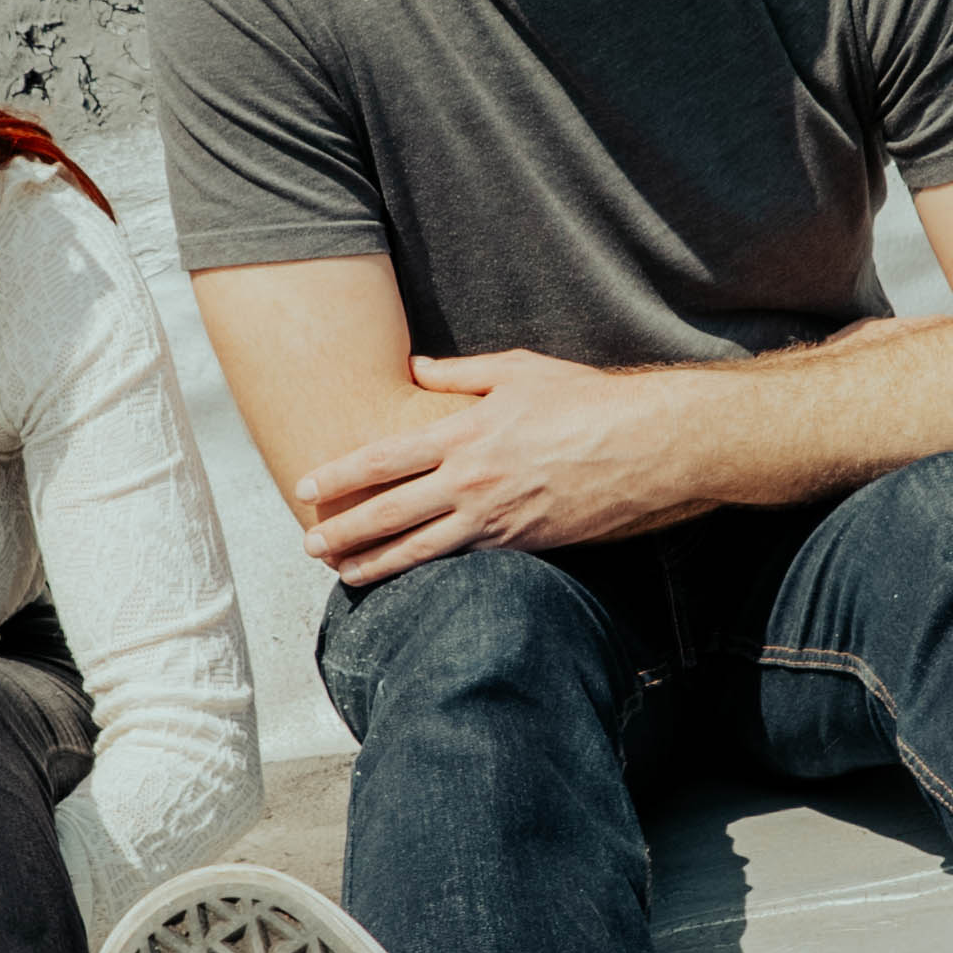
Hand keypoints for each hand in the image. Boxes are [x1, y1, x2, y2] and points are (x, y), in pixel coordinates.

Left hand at [297, 353, 689, 581]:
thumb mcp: (520, 370)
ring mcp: (495, 517)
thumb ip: (462, 372)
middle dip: (343, 530)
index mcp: (465, 432)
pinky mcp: (521, 544)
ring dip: (374, 563)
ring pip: (419, 549)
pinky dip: (428, 575)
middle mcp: (471, 479)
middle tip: (310, 543)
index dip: (338, 476)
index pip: (383, 458)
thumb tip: (417, 368)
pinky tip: (408, 584)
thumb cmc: (587, 400)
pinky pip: (462, 564)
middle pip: (388, 511)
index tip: (306, 487)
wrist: (646, 446)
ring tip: (342, 573)